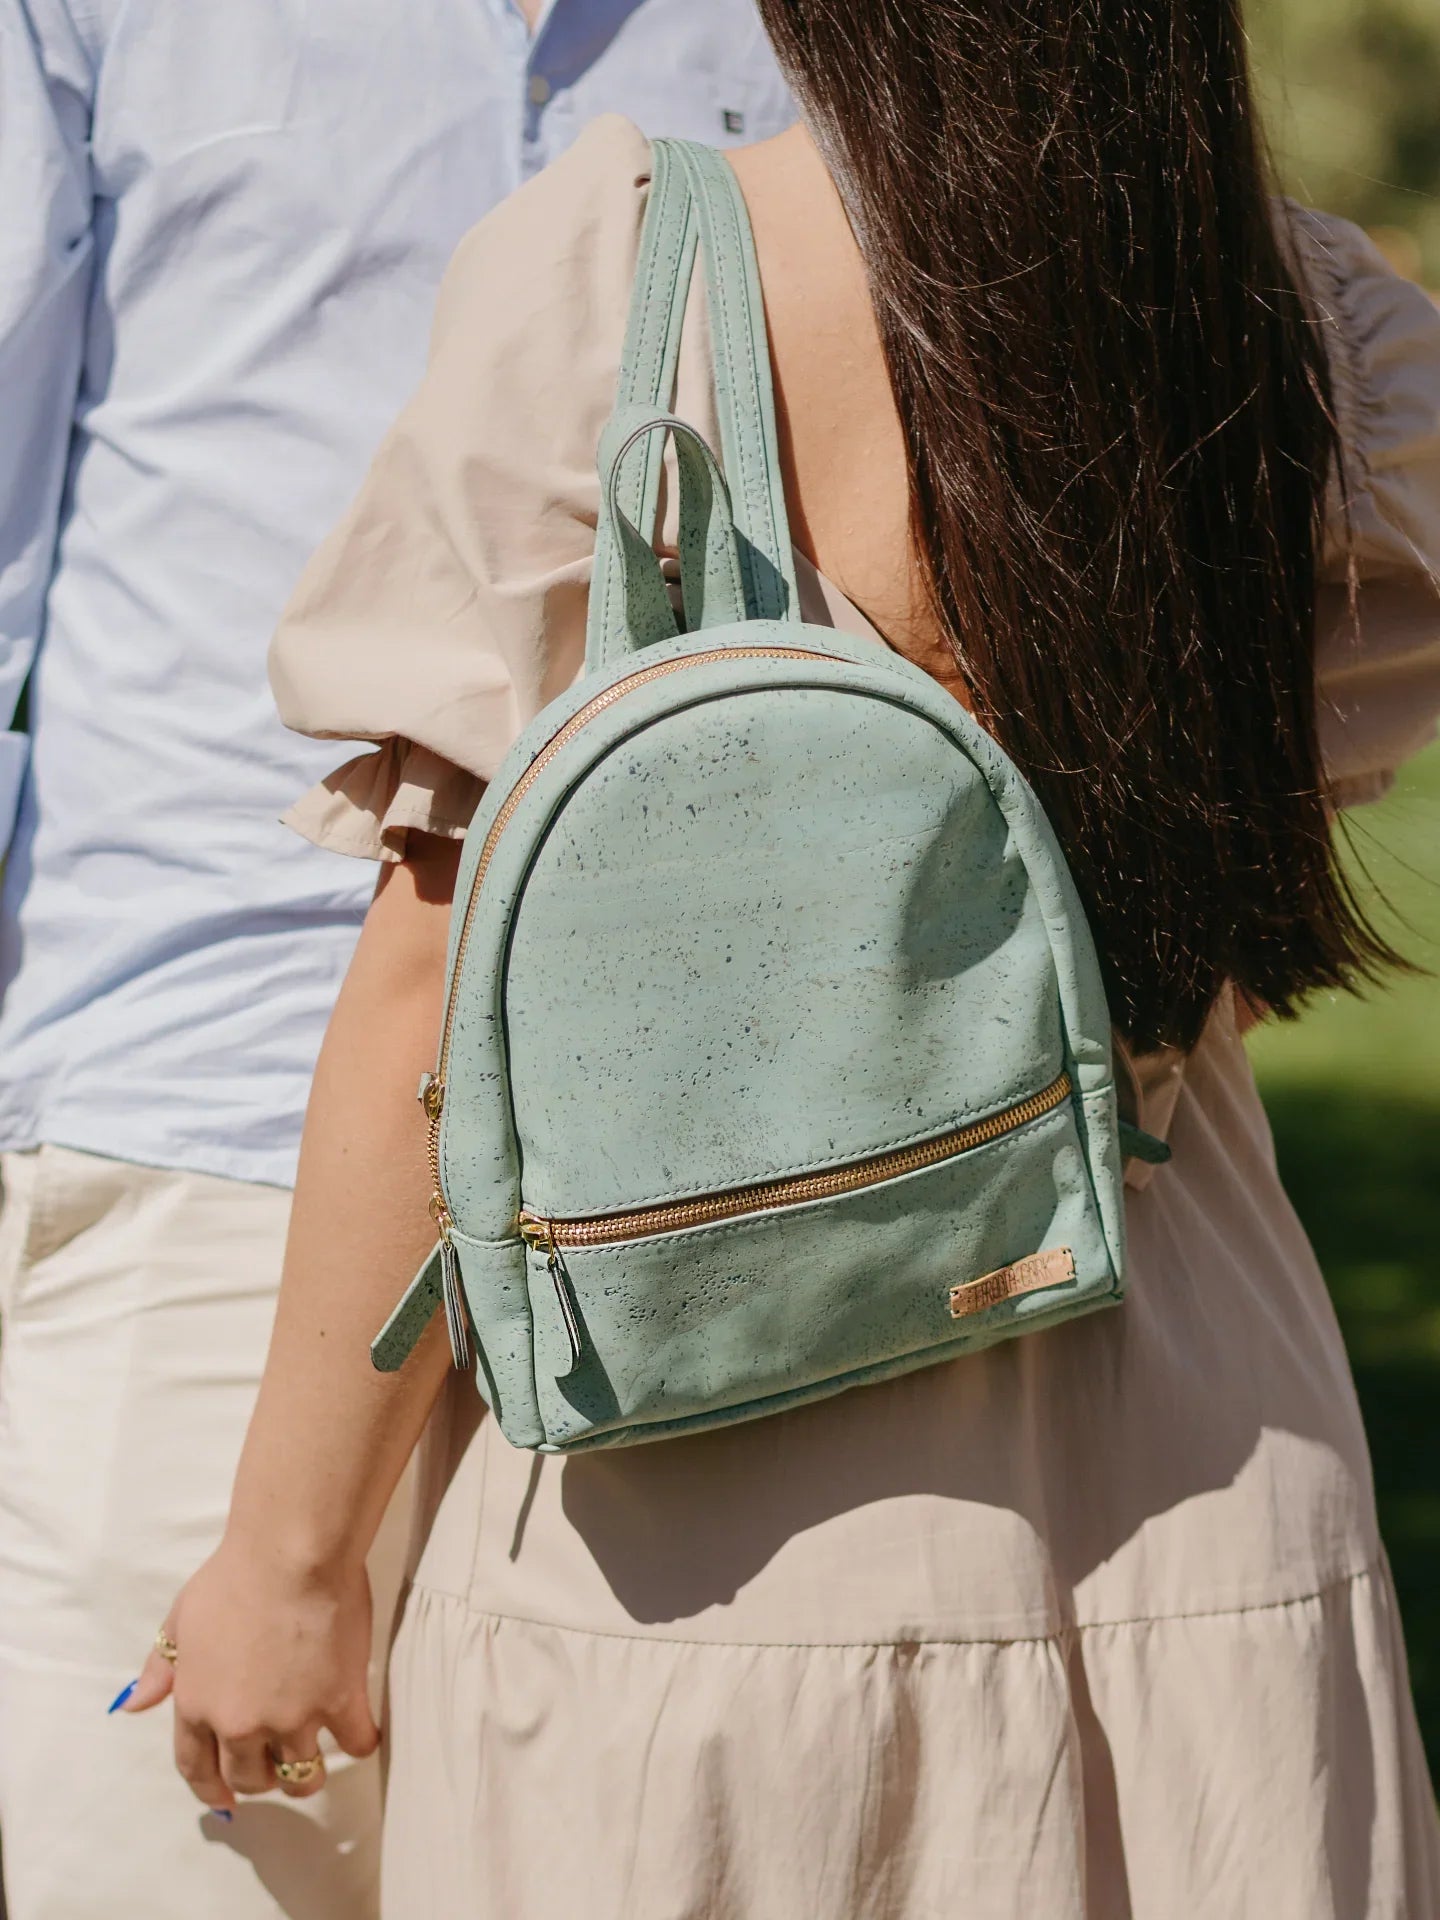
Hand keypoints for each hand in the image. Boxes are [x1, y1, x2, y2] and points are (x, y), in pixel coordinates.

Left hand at [121, 1537, 379, 1812]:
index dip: (210, 1787)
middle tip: (274, 1763)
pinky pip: (355, 1744)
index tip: (226, 1797)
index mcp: (198, 1706)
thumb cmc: (234, 1575)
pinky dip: (359, 1742)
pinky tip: (359, 1732)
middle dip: (259, 1777)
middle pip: (250, 1778)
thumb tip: (134, 1706)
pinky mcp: (340, 1702)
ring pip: (302, 1777)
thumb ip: (160, 1667)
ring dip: (306, 1774)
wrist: (292, 1554)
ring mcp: (294, 1718)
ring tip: (315, 1758)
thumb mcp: (182, 1616)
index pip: (196, 1768)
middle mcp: (242, 1725)